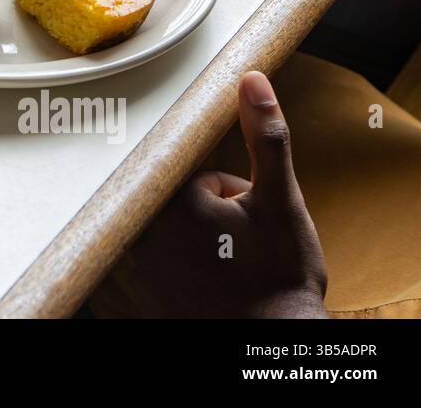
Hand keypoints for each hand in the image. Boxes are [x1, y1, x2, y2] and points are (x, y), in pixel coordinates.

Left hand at [96, 71, 327, 317]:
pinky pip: (160, 261)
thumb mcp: (281, 199)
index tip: (242, 219)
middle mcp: (144, 231)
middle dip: (211, 213)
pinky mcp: (143, 293)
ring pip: (171, 229)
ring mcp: (140, 266)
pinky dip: (181, 265)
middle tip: (240, 244)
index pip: (194, 175)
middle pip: (179, 200)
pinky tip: (210, 281)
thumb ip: (265, 137)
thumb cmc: (279, 275)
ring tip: (229, 265)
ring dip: (197, 238)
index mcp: (172, 200)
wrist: (275, 339)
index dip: (226, 192)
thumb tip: (251, 81)